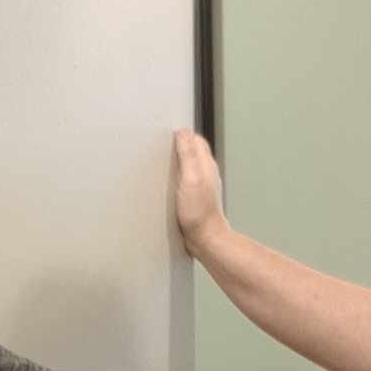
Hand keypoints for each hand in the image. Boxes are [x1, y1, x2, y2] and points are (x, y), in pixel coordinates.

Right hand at [173, 129, 227, 260]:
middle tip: (164, 148)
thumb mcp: (191, 177)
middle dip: (180, 147)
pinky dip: (178, 179)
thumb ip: (188, 153)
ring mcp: (202, 186)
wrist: (205, 239)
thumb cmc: (198, 212)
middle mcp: (206, 173)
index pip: (196, 140)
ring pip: (190, 167)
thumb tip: (183, 132)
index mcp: (206, 164)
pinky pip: (187, 182)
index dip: (182, 135)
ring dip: (178, 163)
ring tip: (164, 165)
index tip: (167, 137)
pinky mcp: (196, 199)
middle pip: (194, 151)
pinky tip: (168, 186)